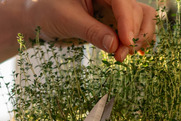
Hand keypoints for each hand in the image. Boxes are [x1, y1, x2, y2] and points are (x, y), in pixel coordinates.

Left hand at [21, 0, 156, 61]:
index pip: (122, 1)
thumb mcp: (67, 20)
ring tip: (125, 55)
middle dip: (132, 34)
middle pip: (135, 11)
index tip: (126, 42)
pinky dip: (139, 40)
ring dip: (140, 38)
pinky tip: (135, 52)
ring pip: (143, 18)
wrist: (37, 20)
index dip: (128, 21)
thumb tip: (116, 46)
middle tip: (120, 56)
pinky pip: (138, 28)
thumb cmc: (46, 12)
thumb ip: (92, 31)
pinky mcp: (116, 23)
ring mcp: (115, 9)